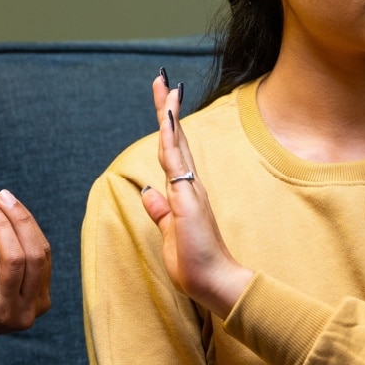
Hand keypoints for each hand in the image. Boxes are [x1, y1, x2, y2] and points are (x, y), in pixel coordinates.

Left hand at [0, 189, 51, 340]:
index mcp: (38, 302)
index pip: (42, 255)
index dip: (27, 224)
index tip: (7, 199)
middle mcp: (27, 311)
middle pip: (34, 255)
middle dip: (18, 220)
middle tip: (0, 196)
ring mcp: (6, 311)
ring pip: (15, 256)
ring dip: (1, 223)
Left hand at [138, 74, 252, 314]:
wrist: (214, 283)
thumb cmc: (195, 264)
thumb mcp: (170, 233)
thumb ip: (161, 212)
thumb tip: (149, 192)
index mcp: (185, 193)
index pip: (172, 152)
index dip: (167, 127)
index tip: (165, 102)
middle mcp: (190, 185)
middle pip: (175, 139)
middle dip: (168, 108)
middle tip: (164, 80)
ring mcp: (190, 189)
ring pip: (175, 143)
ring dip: (169, 114)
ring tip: (165, 86)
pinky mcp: (188, 198)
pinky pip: (176, 161)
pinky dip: (171, 137)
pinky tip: (168, 117)